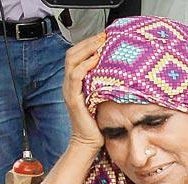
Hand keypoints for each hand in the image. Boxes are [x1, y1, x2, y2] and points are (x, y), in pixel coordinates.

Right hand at [63, 33, 105, 151]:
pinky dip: (84, 66)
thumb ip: (103, 84)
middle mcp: (69, 85)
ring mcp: (70, 91)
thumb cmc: (97, 123)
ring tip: (101, 43)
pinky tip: (95, 61)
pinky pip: (76, 77)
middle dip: (88, 42)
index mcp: (74, 83)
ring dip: (87, 49)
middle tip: (103, 36)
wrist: (89, 143)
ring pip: (72, 61)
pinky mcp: (73, 100)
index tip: (103, 37)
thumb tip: (119, 71)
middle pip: (71, 54)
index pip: (76, 55)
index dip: (87, 44)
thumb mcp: (101, 98)